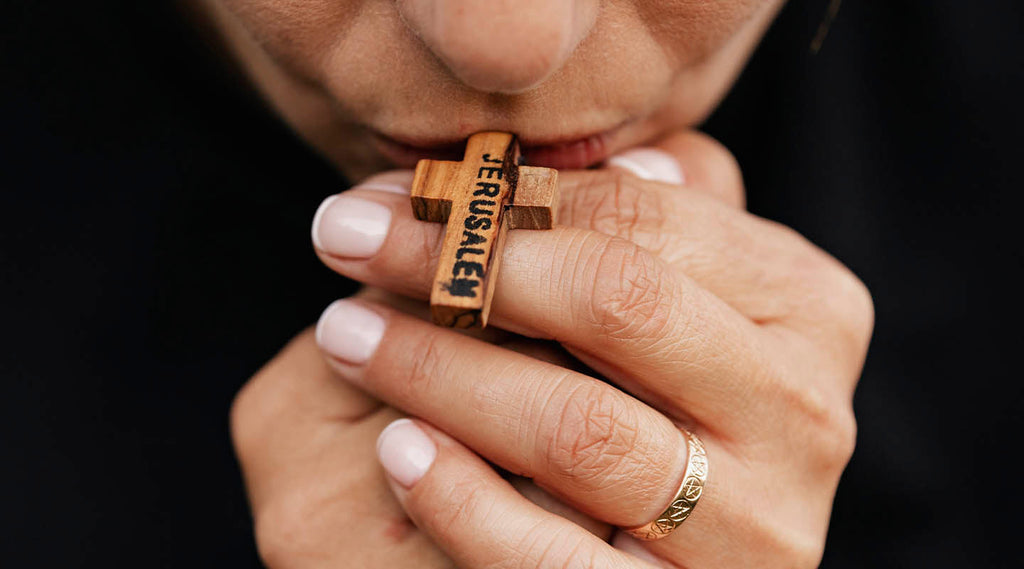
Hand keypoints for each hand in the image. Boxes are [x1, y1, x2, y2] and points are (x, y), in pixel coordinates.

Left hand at [235, 129, 872, 566]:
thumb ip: (660, 223)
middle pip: (619, 305)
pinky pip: (551, 558)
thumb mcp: (682, 296)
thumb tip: (619, 153)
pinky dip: (463, 499)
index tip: (394, 191)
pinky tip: (398, 449)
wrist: (680, 552)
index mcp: (808, 308)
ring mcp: (754, 524)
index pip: (648, 220)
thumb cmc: (670, 397)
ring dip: (441, 371)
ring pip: (580, 428)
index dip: (512, 194)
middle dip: (465, 262)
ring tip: (346, 336)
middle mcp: (802, 413)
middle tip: (349, 240)